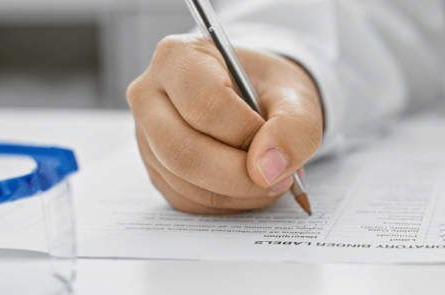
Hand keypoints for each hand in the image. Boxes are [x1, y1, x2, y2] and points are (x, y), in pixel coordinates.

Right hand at [127, 34, 322, 213]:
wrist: (258, 101)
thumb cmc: (271, 90)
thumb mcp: (296, 96)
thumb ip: (294, 127)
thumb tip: (267, 170)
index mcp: (177, 57)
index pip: (204, 105)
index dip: (245, 133)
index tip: (274, 140)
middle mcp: (149, 95)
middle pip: (183, 152)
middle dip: (239, 176)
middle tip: (280, 179)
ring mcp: (147, 137)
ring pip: (186, 183)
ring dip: (239, 192)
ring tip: (273, 178)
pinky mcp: (157, 170)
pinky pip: (188, 200)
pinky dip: (229, 202)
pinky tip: (252, 185)